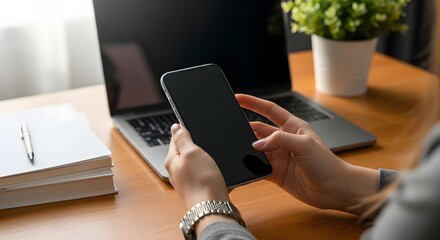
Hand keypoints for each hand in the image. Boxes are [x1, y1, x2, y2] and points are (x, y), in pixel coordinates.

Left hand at [165, 124, 228, 207]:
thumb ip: (182, 138)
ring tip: (214, 161)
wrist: (213, 209)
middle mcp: (178, 171)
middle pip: (187, 150)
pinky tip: (219, 172)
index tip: (196, 128)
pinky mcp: (200, 187)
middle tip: (208, 146)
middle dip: (199, 146)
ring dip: (207, 158)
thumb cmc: (201, 182)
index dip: (187, 131)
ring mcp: (188, 180)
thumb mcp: (191, 152)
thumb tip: (175, 126)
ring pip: (198, 162)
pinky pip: (206, 173)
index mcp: (172, 160)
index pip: (176, 138)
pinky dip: (213, 170)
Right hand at [236, 94, 377, 214]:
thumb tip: (256, 144)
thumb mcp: (304, 144)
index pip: (269, 110)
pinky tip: (245, 166)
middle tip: (232, 128)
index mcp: (293, 127)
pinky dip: (251, 166)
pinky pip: (258, 167)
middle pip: (259, 130)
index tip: (238, 98)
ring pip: (256, 149)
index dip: (253, 103)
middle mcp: (285, 140)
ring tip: (237, 149)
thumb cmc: (327, 164)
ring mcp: (280, 157)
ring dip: (248, 149)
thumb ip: (279, 139)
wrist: (334, 190)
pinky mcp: (276, 173)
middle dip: (246, 128)